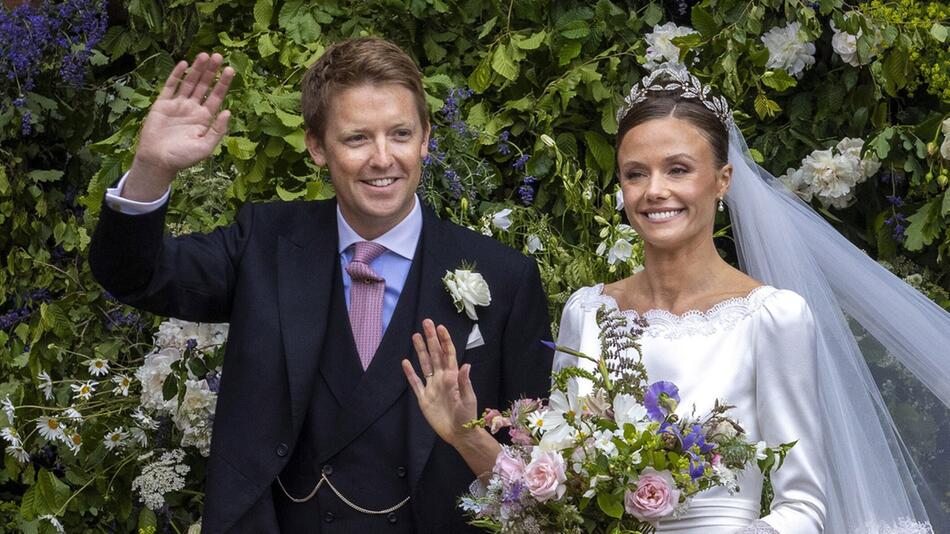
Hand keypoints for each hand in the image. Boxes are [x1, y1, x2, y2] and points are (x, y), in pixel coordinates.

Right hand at [124, 52, 234, 200]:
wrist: (158, 161)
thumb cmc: (183, 157)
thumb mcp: (205, 147)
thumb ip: (217, 130)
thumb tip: (228, 112)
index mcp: (205, 118)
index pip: (217, 97)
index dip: (223, 84)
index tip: (230, 70)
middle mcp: (193, 109)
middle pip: (204, 86)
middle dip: (211, 72)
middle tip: (218, 56)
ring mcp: (178, 105)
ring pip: (189, 83)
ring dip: (197, 69)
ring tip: (205, 55)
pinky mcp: (162, 104)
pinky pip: (170, 86)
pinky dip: (177, 75)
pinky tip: (184, 64)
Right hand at [402, 319, 477, 446]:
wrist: (458, 433)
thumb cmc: (467, 416)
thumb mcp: (468, 399)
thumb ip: (464, 382)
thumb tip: (465, 364)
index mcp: (452, 377)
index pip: (448, 354)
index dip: (444, 340)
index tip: (440, 327)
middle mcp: (441, 378)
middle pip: (434, 354)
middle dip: (431, 339)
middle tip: (426, 322)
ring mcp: (432, 387)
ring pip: (424, 364)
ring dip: (420, 350)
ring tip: (415, 335)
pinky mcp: (424, 398)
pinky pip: (416, 383)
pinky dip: (410, 373)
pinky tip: (405, 362)